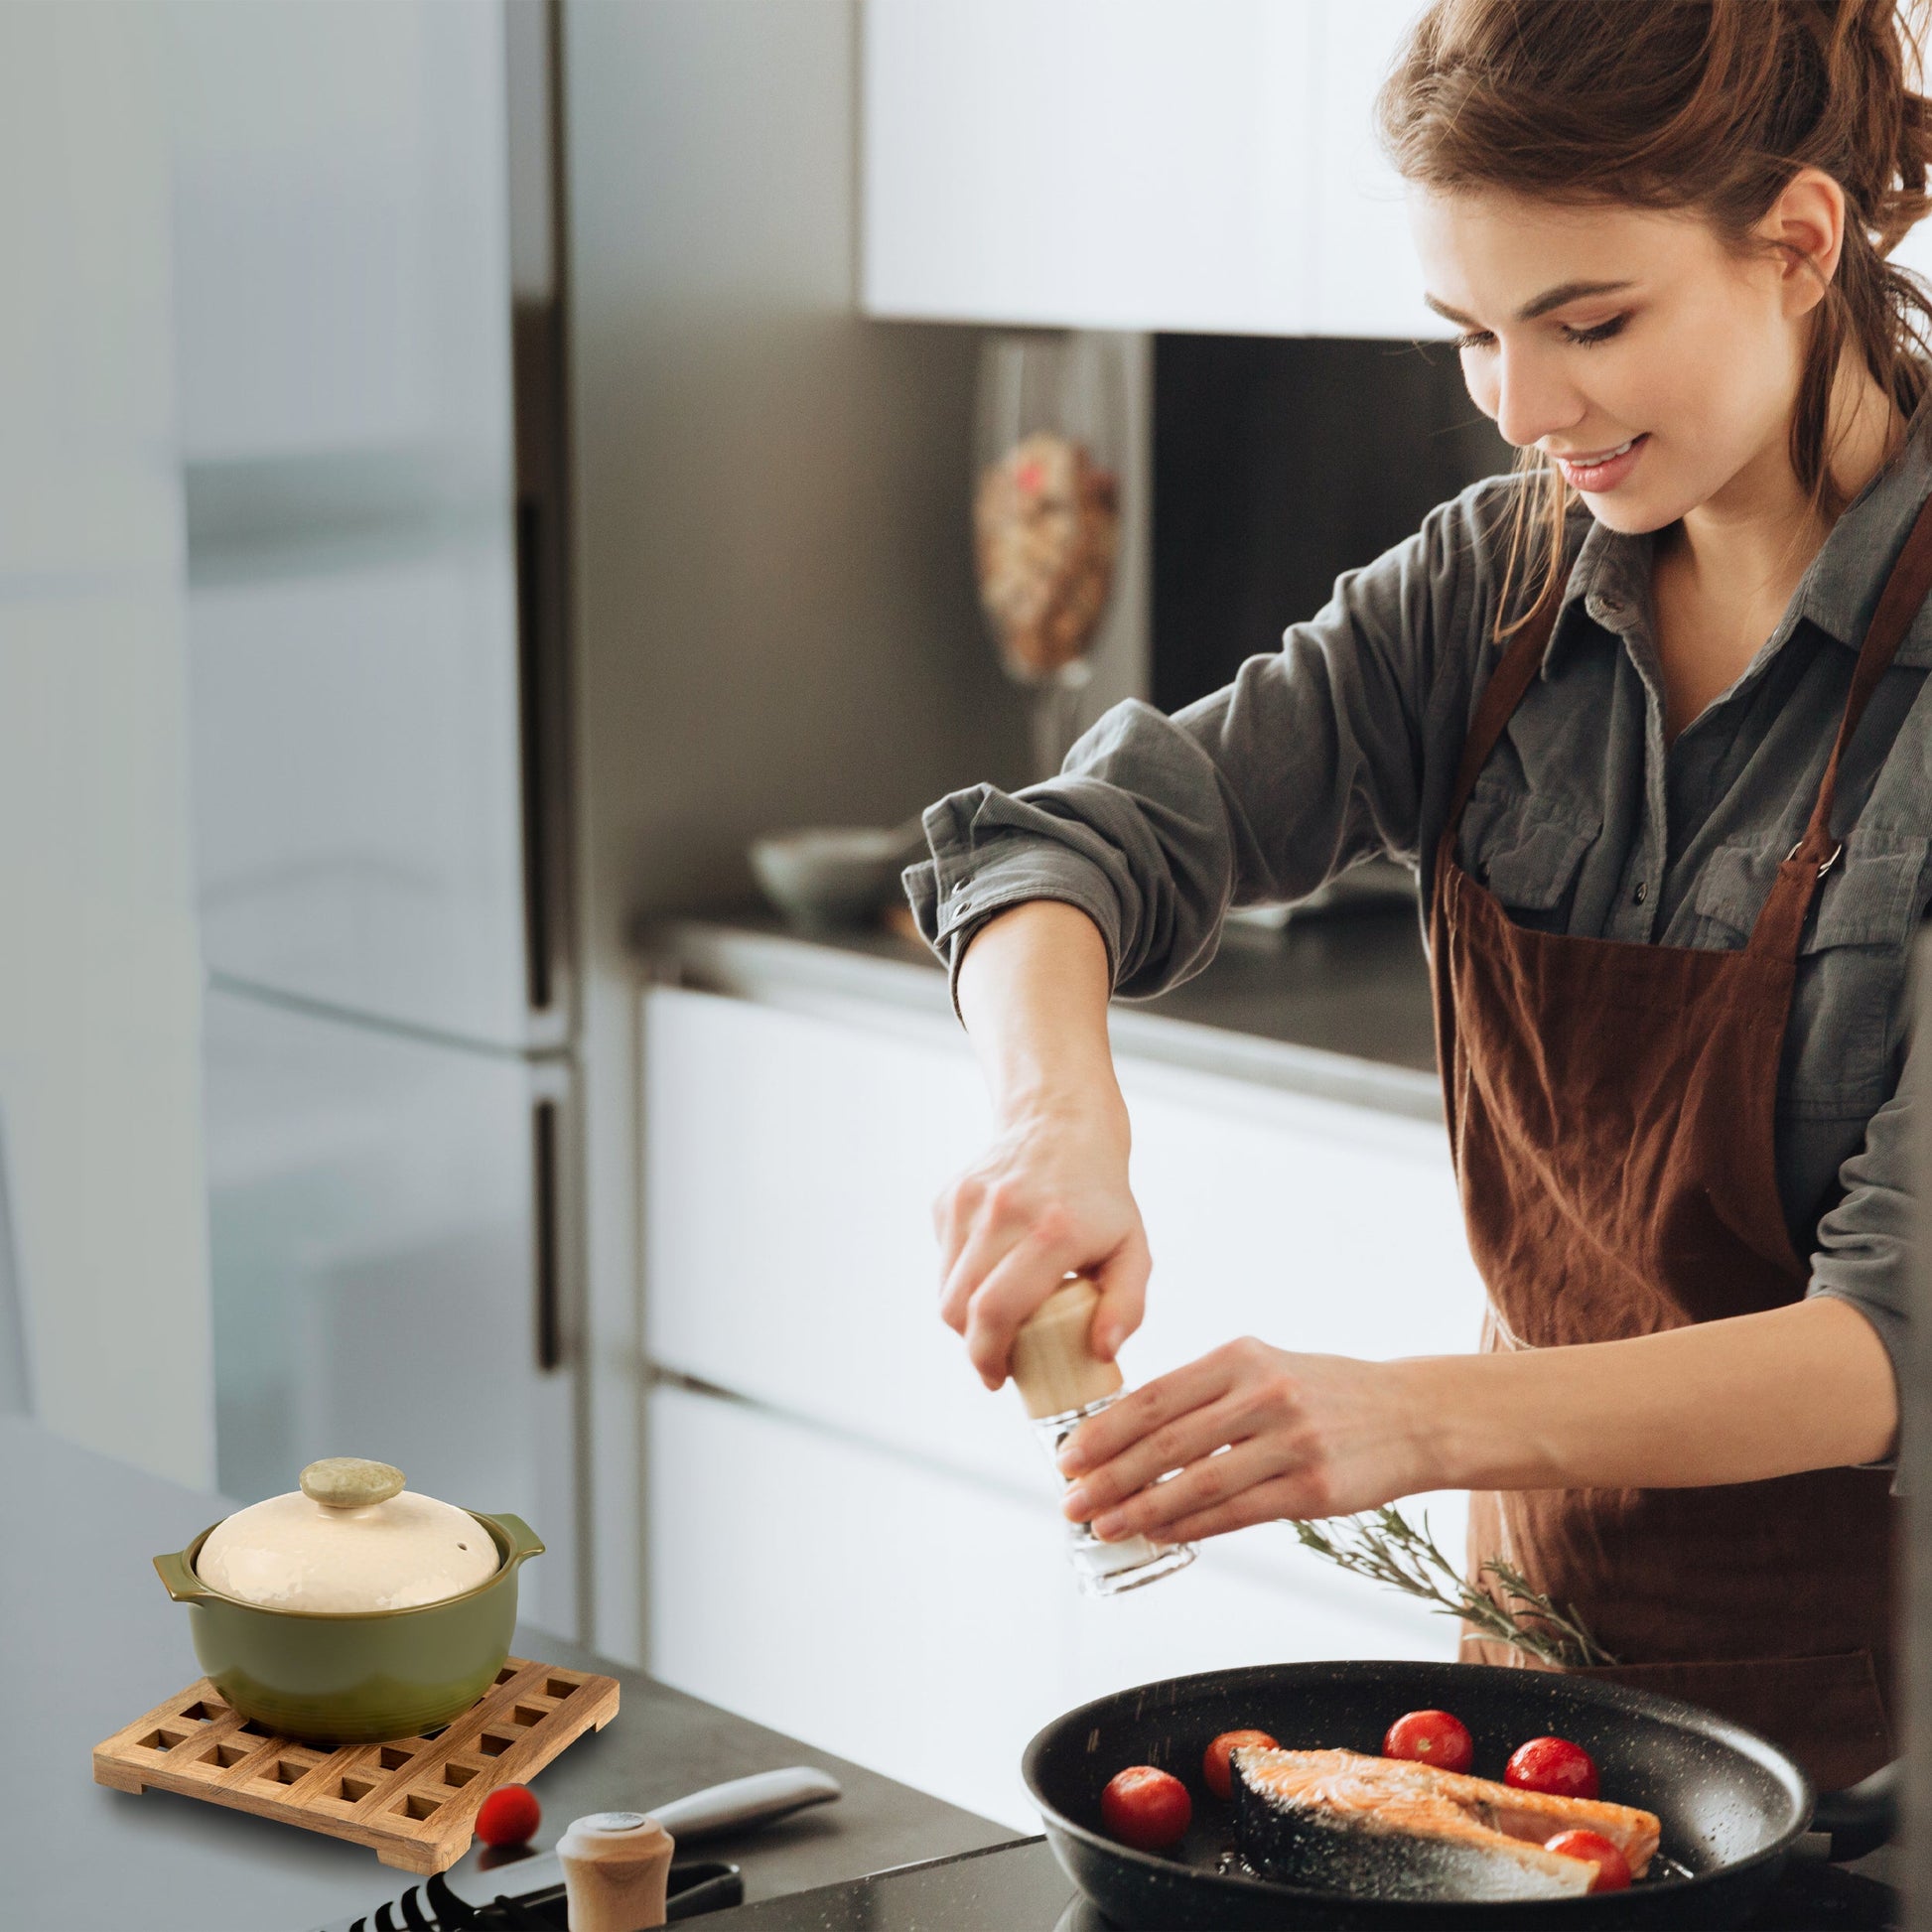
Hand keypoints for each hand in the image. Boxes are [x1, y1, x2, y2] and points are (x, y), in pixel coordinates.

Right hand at [934, 1100, 1149, 1387]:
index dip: (988, 1356)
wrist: (1063, 1123)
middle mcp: (1004, 1212)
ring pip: (946, 1287)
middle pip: (959, 1306)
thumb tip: (1102, 1354)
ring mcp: (970, 1201)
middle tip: (997, 1359)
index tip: (999, 1378)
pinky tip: (994, 1269)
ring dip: (965, 1316)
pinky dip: (963, 1279)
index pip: (995, 1310)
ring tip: (999, 1318)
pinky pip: (944, 1260)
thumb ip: (1126, 1305)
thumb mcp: (1132, 1249)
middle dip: (973, 1346)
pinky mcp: (949, 1198)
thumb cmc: (1101, 1198)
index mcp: (1052, 1231)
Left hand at [1055, 1339, 1433, 1543]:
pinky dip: (1189, 1527)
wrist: (1411, 1414)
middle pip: (1167, 1441)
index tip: (1066, 1455)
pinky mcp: (1314, 1489)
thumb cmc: (1321, 1392)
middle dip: (1108, 1475)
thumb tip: (1127, 1433)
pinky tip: (1157, 1535)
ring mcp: (1291, 1442)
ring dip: (1140, 1510)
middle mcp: (1263, 1393)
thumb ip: (1204, 1393)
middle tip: (1070, 1501)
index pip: (1155, 1395)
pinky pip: (1236, 1514)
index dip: (1104, 1430)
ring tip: (1102, 1526)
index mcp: (1240, 1356)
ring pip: (1197, 1483)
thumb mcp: (1263, 1367)